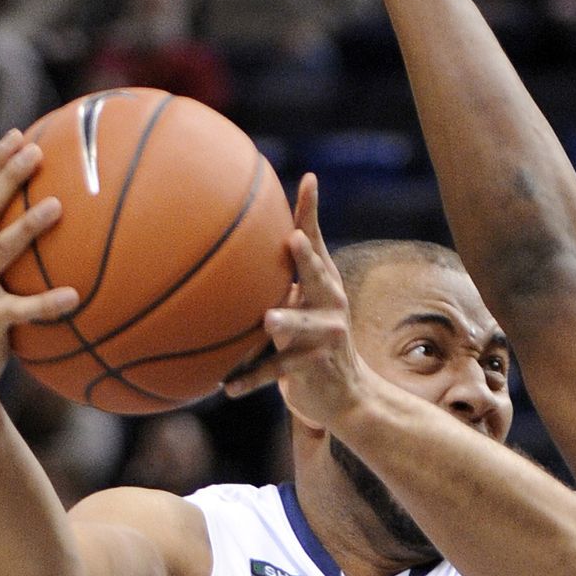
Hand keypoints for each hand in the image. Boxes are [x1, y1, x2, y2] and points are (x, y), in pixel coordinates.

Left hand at [223, 172, 367, 424]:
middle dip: (307, 259)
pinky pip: (277, 371)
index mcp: (323, 283)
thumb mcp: (300, 304)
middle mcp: (330, 304)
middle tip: (293, 239)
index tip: (309, 180)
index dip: (310, 211)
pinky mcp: (312, 367)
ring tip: (270, 320)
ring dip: (287, 321)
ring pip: (301, 325)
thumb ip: (279, 277)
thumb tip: (236, 239)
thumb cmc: (311, 339)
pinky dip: (251, 378)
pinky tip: (228, 387)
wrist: (346, 394)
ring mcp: (325, 336)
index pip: (314, 241)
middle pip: (318, 275)